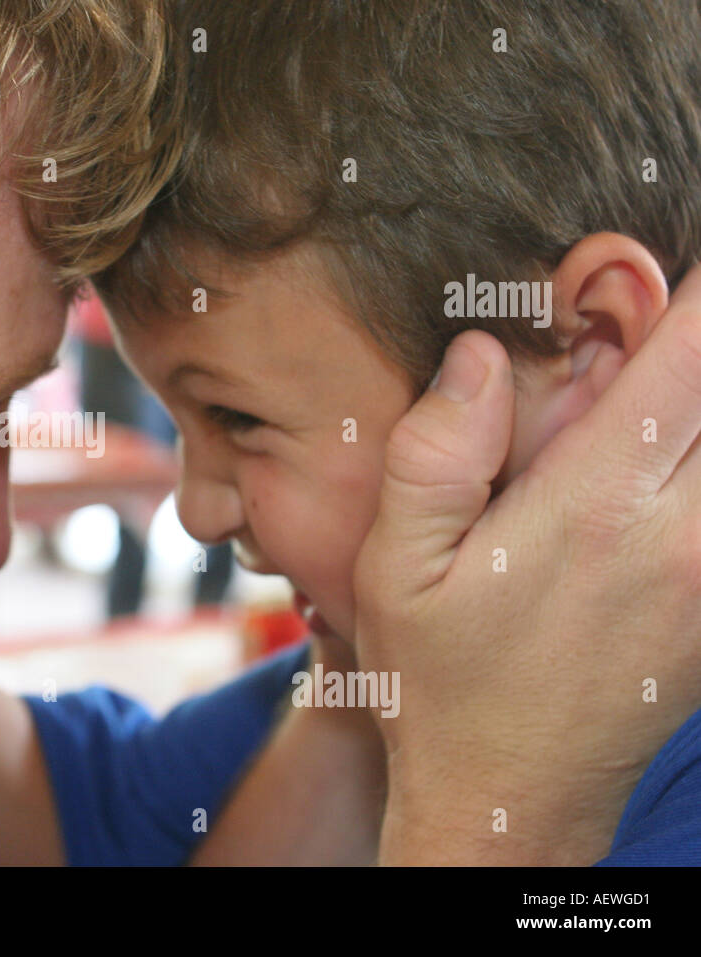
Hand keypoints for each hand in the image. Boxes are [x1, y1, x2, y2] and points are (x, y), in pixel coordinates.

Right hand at [354, 264, 700, 863]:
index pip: (688, 357)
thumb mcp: (396, 571)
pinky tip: (657, 459)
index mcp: (594, 511)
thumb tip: (482, 354)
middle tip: (657, 317)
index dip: (689, 288)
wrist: (509, 800)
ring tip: (652, 393)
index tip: (659, 258)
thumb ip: (434, 455)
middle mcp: (684, 537)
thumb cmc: (440, 682)